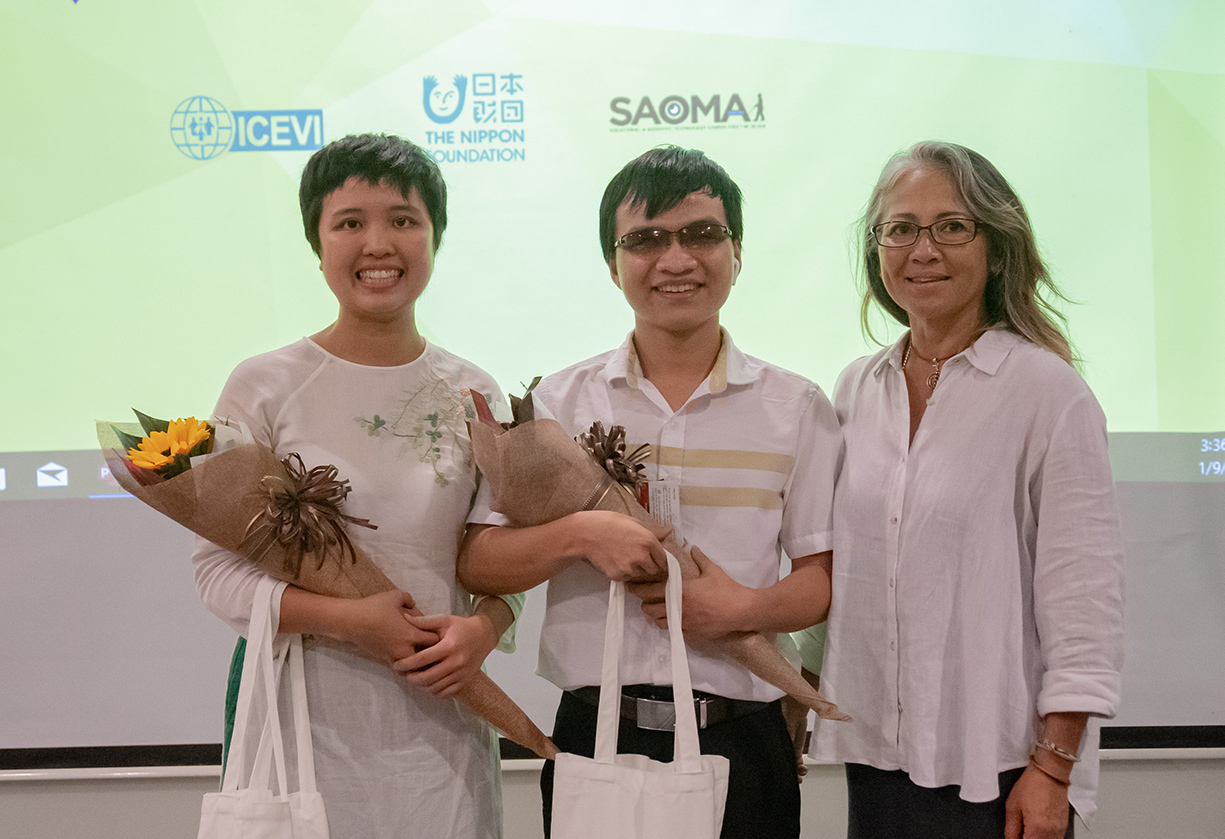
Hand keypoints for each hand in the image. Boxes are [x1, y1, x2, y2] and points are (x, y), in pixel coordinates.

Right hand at [342, 589, 437, 665]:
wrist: (351, 621)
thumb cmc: (374, 607)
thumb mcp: (395, 596)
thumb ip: (409, 600)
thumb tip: (415, 605)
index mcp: (411, 634)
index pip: (435, 640)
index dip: (439, 635)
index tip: (439, 631)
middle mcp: (404, 649)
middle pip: (427, 658)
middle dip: (432, 653)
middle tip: (434, 646)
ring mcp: (394, 656)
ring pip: (413, 667)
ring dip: (419, 663)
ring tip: (422, 656)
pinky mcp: (384, 659)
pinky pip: (400, 669)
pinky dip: (406, 666)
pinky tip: (407, 658)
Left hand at [392, 613, 497, 696]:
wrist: (485, 635)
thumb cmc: (462, 626)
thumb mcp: (445, 620)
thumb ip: (424, 622)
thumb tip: (405, 618)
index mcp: (449, 646)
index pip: (422, 659)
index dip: (406, 663)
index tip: (396, 664)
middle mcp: (456, 662)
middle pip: (427, 678)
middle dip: (411, 678)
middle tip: (404, 674)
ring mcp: (461, 673)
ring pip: (435, 687)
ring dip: (421, 686)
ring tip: (414, 679)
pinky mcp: (465, 681)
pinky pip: (446, 692)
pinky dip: (434, 691)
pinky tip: (428, 684)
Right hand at [571, 510, 668, 582]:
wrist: (586, 533)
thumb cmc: (608, 523)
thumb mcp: (633, 522)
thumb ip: (654, 531)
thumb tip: (669, 531)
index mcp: (648, 540)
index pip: (664, 559)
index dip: (660, 559)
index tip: (655, 559)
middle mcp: (641, 555)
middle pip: (654, 570)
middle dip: (649, 566)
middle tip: (639, 558)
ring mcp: (629, 567)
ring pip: (640, 576)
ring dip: (636, 570)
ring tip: (624, 557)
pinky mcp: (618, 575)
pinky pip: (627, 579)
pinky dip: (624, 573)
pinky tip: (616, 561)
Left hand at [632, 546, 752, 640]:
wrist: (741, 611)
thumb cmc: (726, 589)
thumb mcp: (713, 570)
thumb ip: (699, 558)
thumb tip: (693, 547)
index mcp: (681, 591)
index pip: (650, 590)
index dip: (637, 588)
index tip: (630, 586)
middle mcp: (678, 608)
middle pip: (648, 609)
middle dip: (645, 603)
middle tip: (646, 598)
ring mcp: (684, 623)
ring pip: (658, 622)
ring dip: (655, 615)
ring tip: (658, 609)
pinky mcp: (690, 635)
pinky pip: (672, 632)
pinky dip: (670, 626)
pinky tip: (674, 620)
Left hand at [1004, 763, 1070, 838]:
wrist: (1050, 772)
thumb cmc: (1032, 785)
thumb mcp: (1013, 807)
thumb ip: (1011, 830)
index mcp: (1037, 829)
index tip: (1015, 837)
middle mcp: (1052, 833)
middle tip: (1020, 831)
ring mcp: (1060, 830)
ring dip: (1036, 838)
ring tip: (1027, 827)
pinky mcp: (1064, 826)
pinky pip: (1054, 838)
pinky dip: (1044, 837)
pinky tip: (1036, 827)